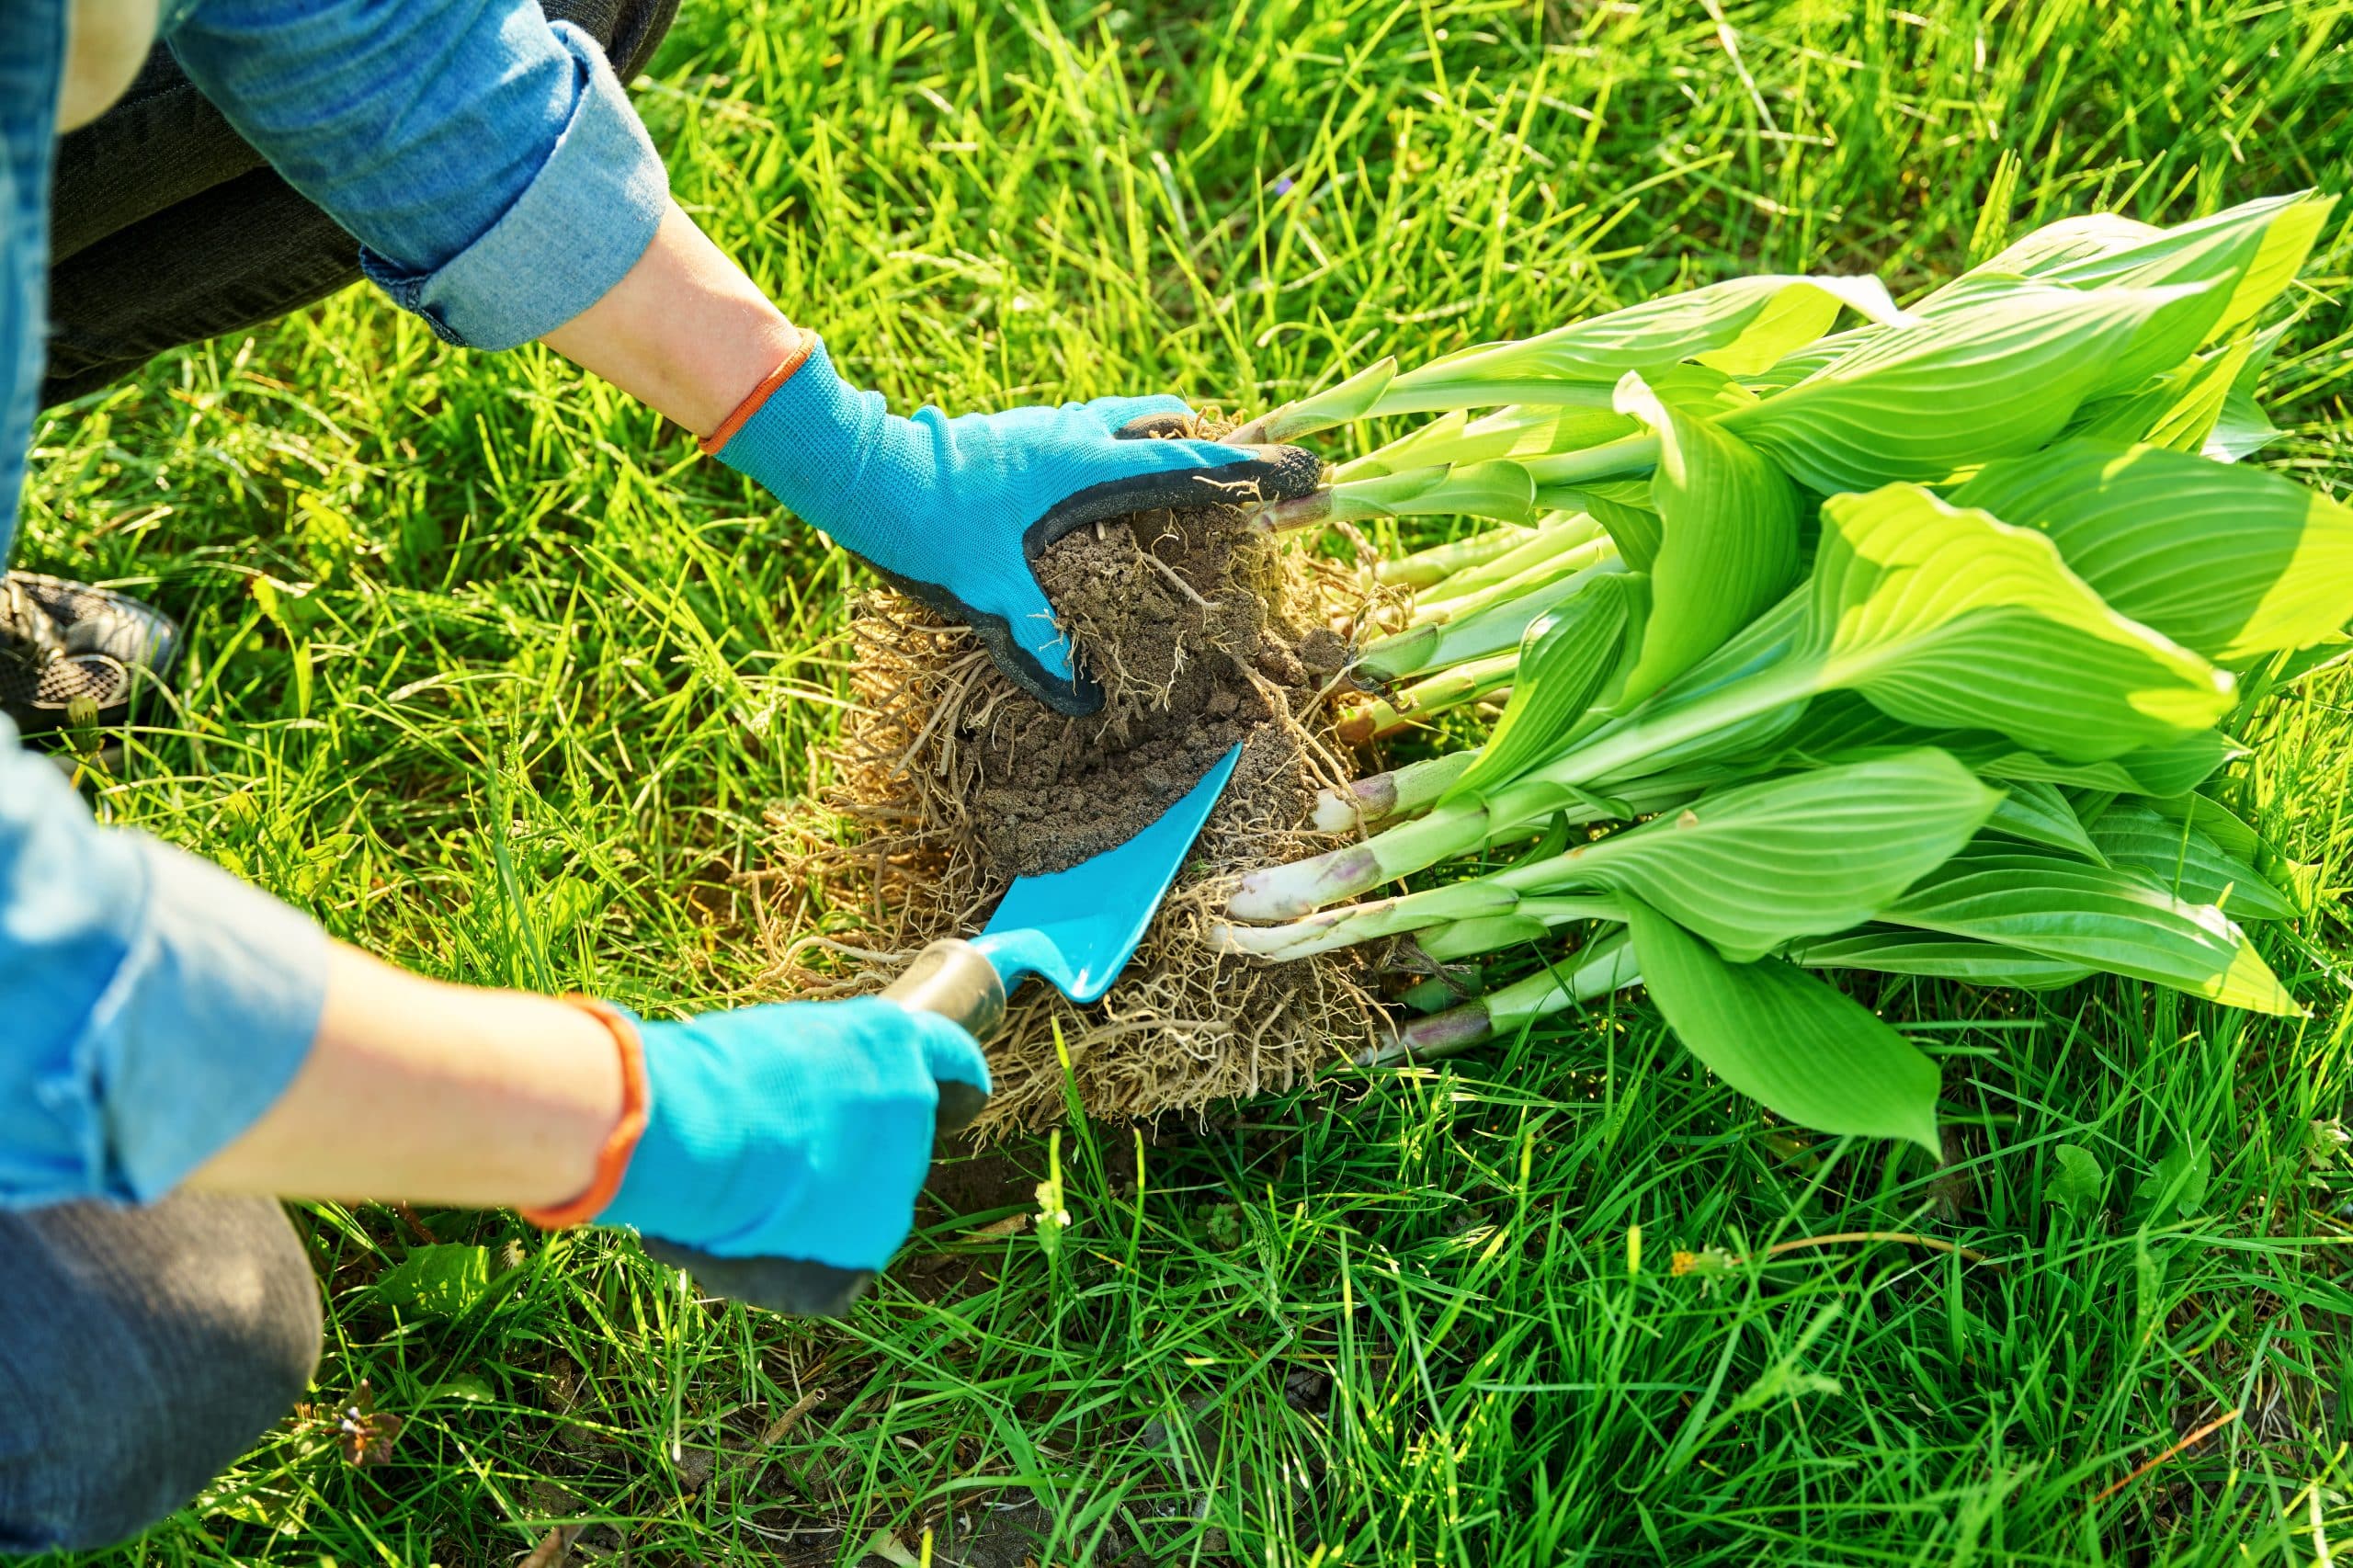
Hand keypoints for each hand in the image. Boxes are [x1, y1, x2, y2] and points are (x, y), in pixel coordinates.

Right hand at [591, 996, 990, 1314]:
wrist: (696, 1134)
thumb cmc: (711, 1075)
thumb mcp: (777, 1046)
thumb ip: (818, 1075)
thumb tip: (810, 1116)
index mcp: (892, 1045)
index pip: (950, 1058)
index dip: (949, 1078)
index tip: (957, 1095)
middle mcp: (912, 1112)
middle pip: (894, 1144)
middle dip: (849, 1152)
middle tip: (778, 1156)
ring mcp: (895, 1187)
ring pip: (861, 1207)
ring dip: (816, 1206)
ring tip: (746, 1195)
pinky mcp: (866, 1250)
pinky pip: (833, 1263)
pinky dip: (794, 1259)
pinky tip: (748, 1238)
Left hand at [706, 334, 1321, 713]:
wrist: (858, 468)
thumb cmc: (926, 524)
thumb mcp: (986, 590)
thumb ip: (1037, 638)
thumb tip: (1079, 698)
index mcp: (1083, 466)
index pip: (1186, 463)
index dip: (1247, 472)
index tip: (1301, 473)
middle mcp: (1072, 434)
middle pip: (1163, 426)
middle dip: (1204, 449)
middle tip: (1233, 479)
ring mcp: (1042, 425)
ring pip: (1121, 419)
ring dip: (1154, 439)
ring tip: (1173, 473)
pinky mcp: (1013, 429)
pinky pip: (1082, 429)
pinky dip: (1108, 446)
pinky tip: (1091, 485)